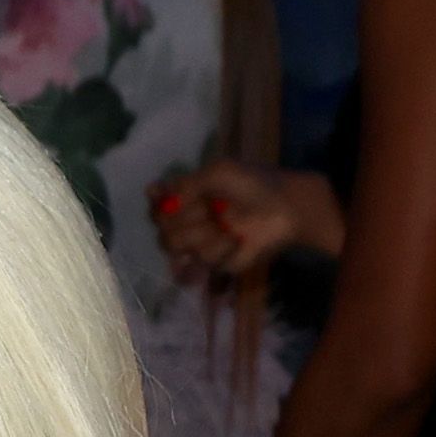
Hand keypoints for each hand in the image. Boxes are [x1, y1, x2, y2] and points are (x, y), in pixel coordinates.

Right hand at [152, 162, 343, 284]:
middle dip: (182, 220)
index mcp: (189, 199)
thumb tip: (150, 191)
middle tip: (206, 210)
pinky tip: (235, 240)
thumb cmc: (254, 183)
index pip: (157, 208)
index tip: (162, 198)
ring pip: (176, 247)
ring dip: (201, 234)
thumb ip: (185, 184)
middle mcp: (192, 223)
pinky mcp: (217, 264)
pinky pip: (203, 261)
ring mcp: (203, 246)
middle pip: (162, 232)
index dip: (157, 206)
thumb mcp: (218, 172)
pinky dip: (220, 248)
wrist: (284, 207)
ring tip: (226, 226)